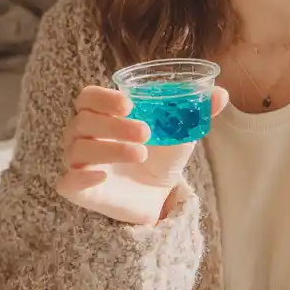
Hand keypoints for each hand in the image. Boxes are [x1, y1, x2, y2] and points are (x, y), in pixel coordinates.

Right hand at [56, 84, 228, 224]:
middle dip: (114, 125)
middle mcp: (84, 135)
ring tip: (141, 154)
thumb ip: (197, 110)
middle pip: (82, 121)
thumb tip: (222, 93)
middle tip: (146, 132)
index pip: (87, 97)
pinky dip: (81, 177)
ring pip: (78, 149)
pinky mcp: (78, 190)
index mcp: (102, 114)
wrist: (159, 195)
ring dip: (109, 149)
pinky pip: (67, 182)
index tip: (129, 104)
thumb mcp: (181, 131)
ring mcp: (79, 163)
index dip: (103, 98)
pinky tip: (102, 177)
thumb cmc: (161, 154)